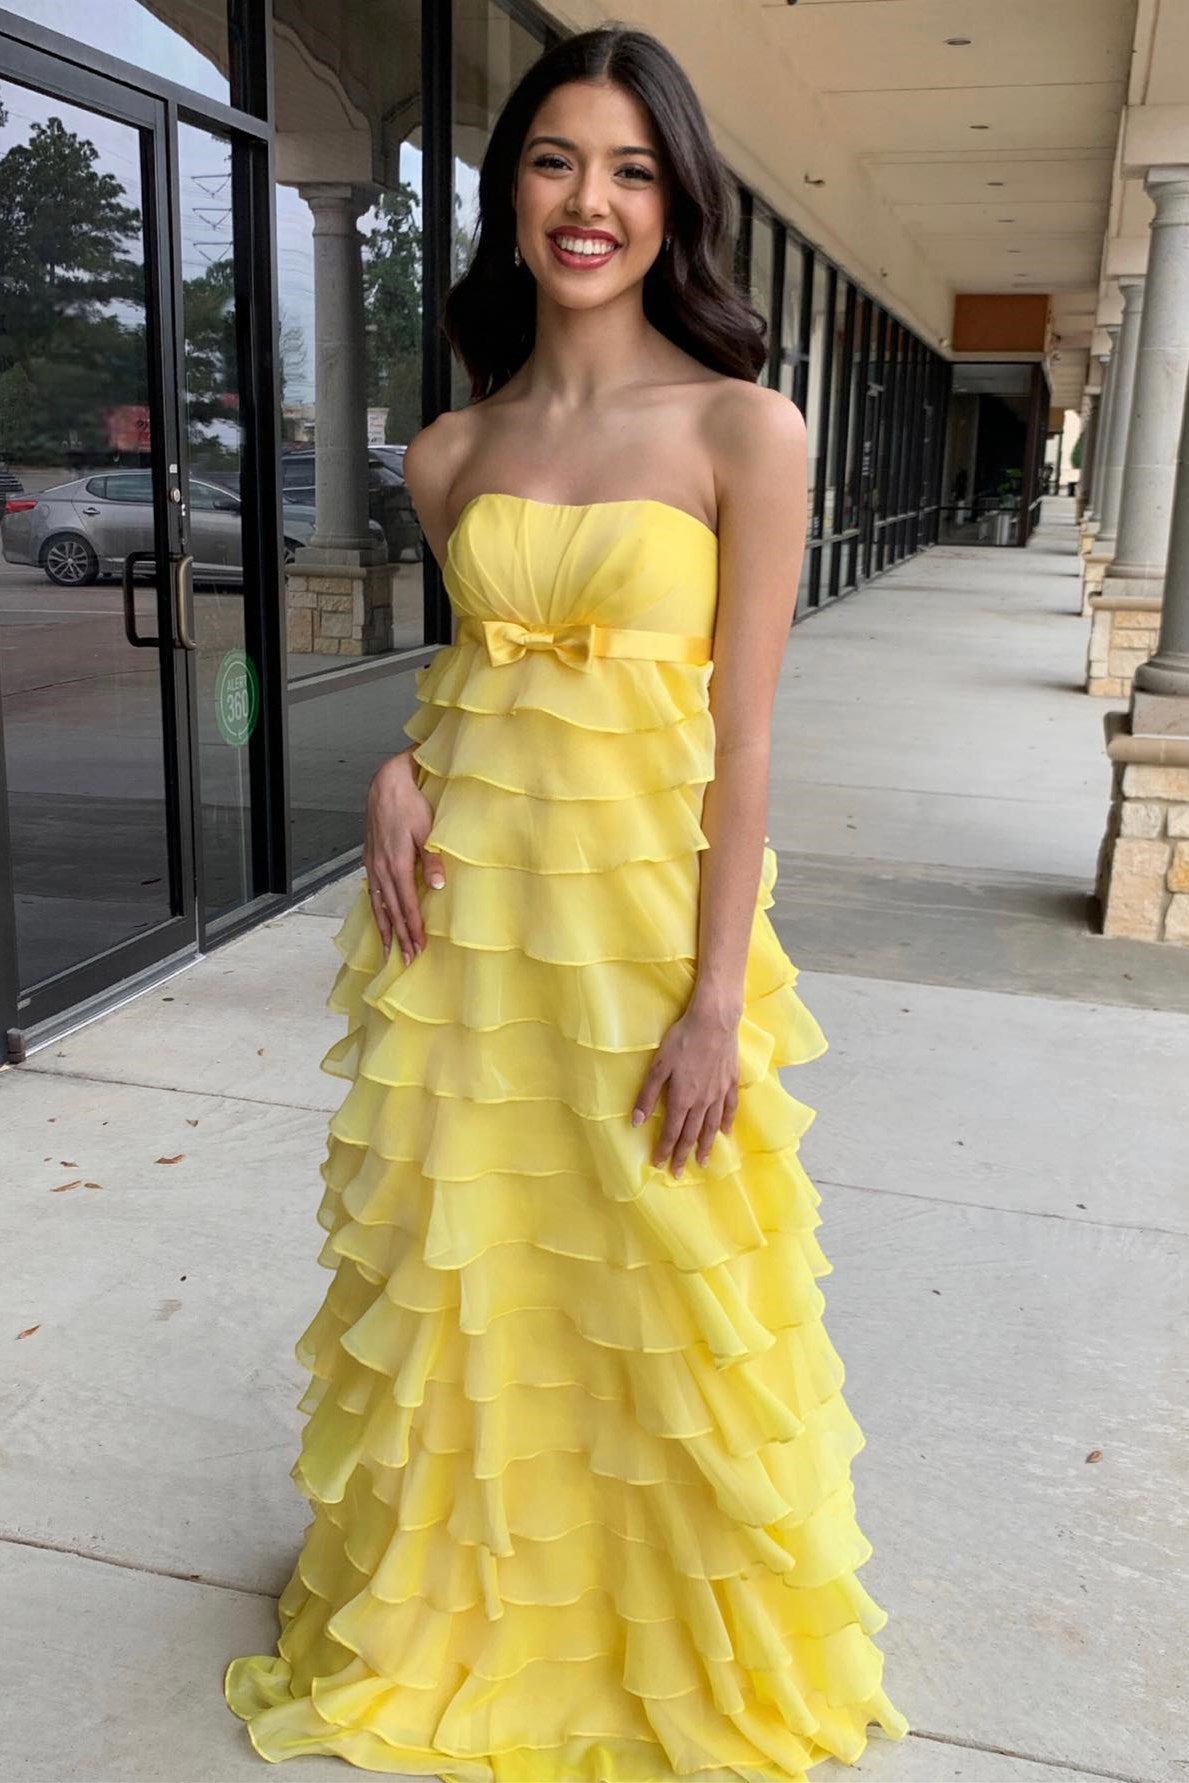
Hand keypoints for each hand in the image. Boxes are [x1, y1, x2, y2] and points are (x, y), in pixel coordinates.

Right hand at [363, 750, 446, 963]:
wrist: (386, 784)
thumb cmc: (410, 803)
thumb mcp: (427, 828)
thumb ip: (432, 858)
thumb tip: (439, 885)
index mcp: (396, 863)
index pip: (407, 905)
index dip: (413, 928)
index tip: (419, 948)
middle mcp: (381, 869)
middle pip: (391, 912)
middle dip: (400, 938)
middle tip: (408, 961)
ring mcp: (373, 866)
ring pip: (379, 906)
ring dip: (386, 930)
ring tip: (390, 952)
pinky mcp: (370, 861)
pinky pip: (373, 894)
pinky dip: (376, 912)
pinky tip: (380, 922)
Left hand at [631, 996, 740, 1175]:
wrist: (714, 1021)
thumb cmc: (682, 1040)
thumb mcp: (658, 1066)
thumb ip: (648, 1095)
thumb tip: (636, 1122)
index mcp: (682, 1099)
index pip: (672, 1132)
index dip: (665, 1150)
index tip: (659, 1165)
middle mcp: (702, 1102)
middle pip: (692, 1134)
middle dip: (683, 1154)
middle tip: (679, 1172)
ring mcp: (719, 1093)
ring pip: (712, 1126)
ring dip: (706, 1145)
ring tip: (703, 1162)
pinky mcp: (731, 1082)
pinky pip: (730, 1108)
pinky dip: (727, 1123)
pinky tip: (726, 1133)